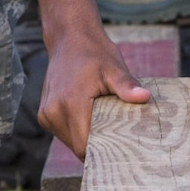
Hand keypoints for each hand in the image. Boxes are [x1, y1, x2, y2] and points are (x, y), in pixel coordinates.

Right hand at [38, 29, 151, 159]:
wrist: (69, 39)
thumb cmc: (94, 53)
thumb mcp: (114, 68)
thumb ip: (127, 86)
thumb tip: (145, 97)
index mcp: (70, 103)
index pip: (85, 146)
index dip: (103, 152)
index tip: (121, 151)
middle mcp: (53, 111)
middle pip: (78, 147)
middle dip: (97, 147)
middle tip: (119, 141)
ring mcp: (46, 114)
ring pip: (70, 141)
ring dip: (86, 138)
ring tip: (104, 126)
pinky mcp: (44, 114)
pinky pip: (63, 133)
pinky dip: (77, 130)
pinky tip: (90, 118)